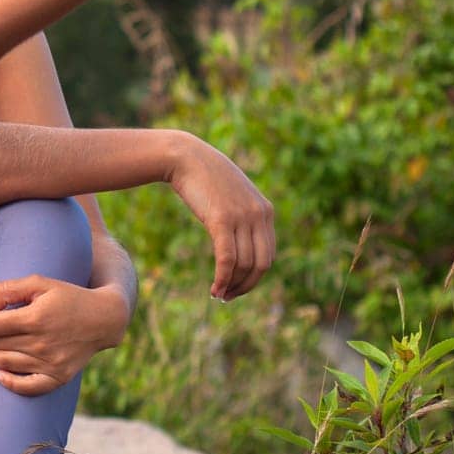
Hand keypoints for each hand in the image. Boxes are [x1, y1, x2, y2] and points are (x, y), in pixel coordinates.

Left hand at [0, 279, 130, 395]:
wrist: (103, 319)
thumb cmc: (68, 296)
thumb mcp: (39, 282)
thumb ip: (8, 290)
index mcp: (36, 318)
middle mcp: (42, 343)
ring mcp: (50, 363)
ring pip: (6, 363)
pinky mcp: (59, 376)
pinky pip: (28, 387)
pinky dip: (9, 383)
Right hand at [165, 131, 274, 299]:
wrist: (186, 157)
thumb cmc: (204, 177)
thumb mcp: (231, 196)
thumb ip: (242, 215)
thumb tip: (239, 241)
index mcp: (266, 211)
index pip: (268, 256)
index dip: (254, 277)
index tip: (237, 286)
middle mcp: (259, 214)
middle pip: (260, 264)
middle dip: (246, 285)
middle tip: (228, 296)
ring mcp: (242, 217)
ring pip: (244, 264)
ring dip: (232, 285)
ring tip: (218, 294)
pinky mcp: (222, 219)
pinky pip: (227, 258)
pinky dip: (223, 278)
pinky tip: (214, 288)